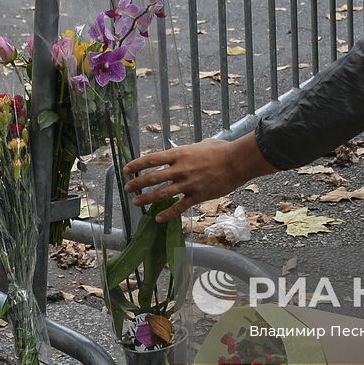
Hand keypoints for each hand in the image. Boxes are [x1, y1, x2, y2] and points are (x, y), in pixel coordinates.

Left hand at [122, 133, 275, 222]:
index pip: (151, 159)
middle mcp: (180, 169)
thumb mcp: (201, 145)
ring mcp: (188, 184)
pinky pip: (179, 207)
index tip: (126, 169)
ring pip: (162, 194)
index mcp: (179, 154)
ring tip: (136, 203)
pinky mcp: (197, 196)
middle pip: (152, 178)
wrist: (237, 162)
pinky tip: (159, 219)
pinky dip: (168, 214)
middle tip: (127, 189)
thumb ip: (189, 151)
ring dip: (147, 199)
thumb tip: (184, 152)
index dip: (136, 165)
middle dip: (137, 184)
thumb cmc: (221, 150)